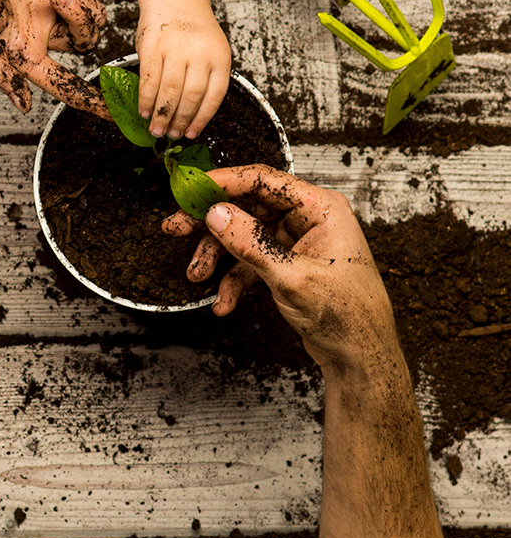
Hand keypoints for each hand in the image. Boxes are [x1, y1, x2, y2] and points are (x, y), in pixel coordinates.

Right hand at [135, 2, 229, 139]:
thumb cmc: (191, 31)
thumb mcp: (209, 51)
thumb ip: (204, 77)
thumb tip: (188, 116)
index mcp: (220, 57)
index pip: (214, 96)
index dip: (201, 119)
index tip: (191, 134)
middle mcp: (200, 52)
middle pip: (191, 96)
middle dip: (179, 120)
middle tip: (169, 135)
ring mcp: (176, 48)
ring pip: (170, 91)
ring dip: (161, 114)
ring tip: (156, 128)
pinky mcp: (154, 46)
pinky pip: (149, 79)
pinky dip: (146, 99)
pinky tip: (144, 110)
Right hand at [162, 165, 395, 371]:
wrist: (361, 356)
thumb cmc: (347, 315)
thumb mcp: (291, 277)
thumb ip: (251, 243)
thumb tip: (216, 214)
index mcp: (320, 208)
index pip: (262, 180)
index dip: (221, 182)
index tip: (189, 190)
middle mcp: (308, 219)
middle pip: (247, 207)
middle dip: (210, 223)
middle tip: (176, 228)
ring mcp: (297, 242)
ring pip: (244, 237)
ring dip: (217, 257)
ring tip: (197, 276)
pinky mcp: (288, 264)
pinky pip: (250, 262)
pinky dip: (233, 280)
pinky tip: (223, 302)